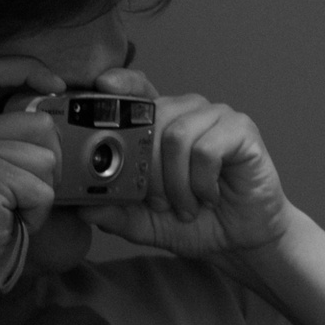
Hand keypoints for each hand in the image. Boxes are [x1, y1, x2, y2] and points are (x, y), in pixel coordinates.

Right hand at [0, 56, 65, 308]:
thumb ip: (10, 139)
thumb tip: (58, 114)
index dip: (28, 69)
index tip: (55, 86)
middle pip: (39, 120)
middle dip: (49, 161)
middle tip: (24, 194)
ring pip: (46, 155)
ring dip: (44, 190)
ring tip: (15, 210)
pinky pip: (42, 186)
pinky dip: (39, 211)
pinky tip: (13, 222)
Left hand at [78, 68, 292, 259]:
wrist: (243, 240)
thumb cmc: (197, 223)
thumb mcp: (145, 223)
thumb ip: (116, 213)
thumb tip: (81, 207)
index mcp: (162, 123)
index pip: (138, 90)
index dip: (121, 84)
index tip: (102, 87)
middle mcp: (188, 111)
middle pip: (151, 119)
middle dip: (148, 171)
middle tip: (160, 204)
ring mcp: (216, 117)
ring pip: (176, 136)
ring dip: (176, 183)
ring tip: (187, 206)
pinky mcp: (242, 130)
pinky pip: (207, 149)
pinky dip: (202, 182)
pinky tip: (210, 197)